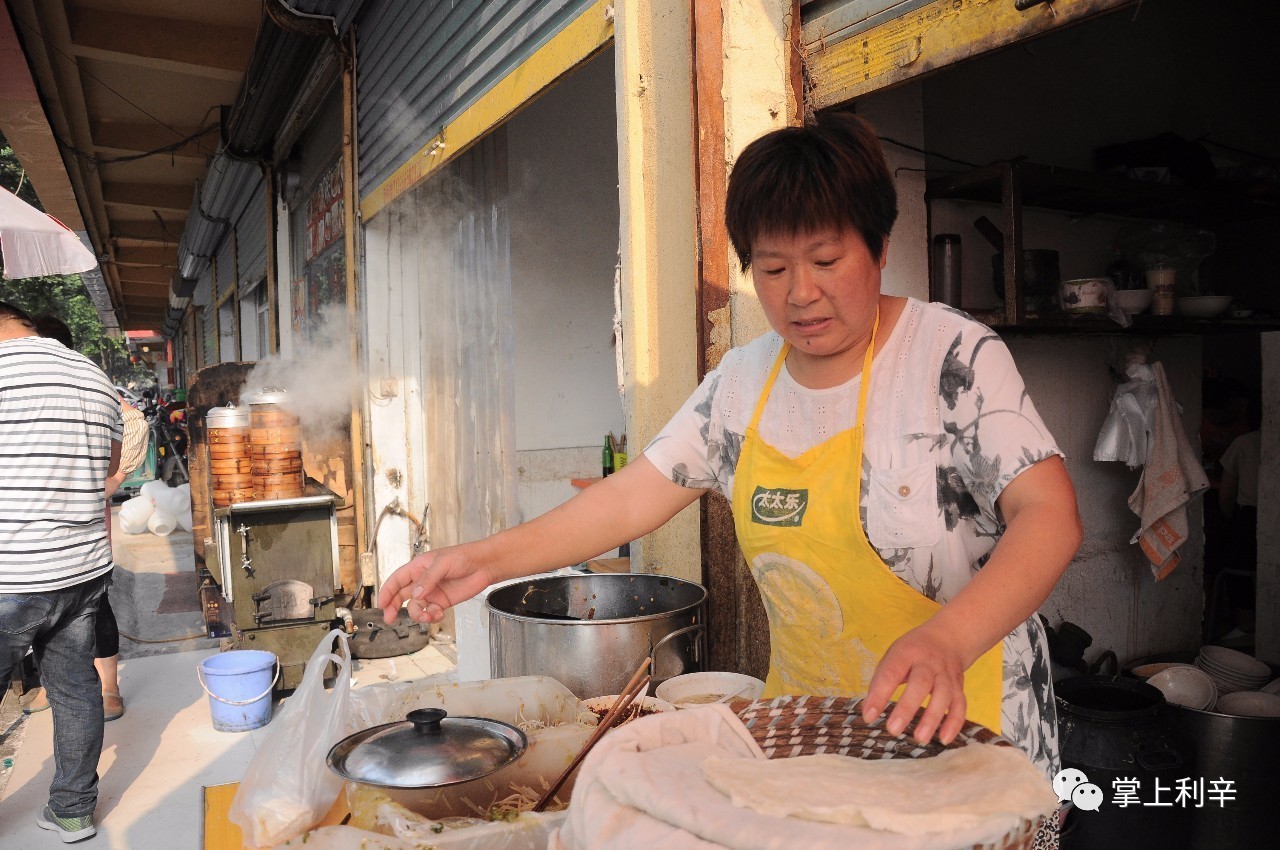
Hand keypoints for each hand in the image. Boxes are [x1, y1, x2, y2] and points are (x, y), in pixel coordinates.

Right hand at [377, 546, 494, 625]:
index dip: (387, 592)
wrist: (484, 565)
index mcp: (418, 567)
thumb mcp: (443, 563)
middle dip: (394, 608)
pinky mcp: (442, 602)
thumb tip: (417, 595)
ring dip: (419, 615)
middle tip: (390, 619)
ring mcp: (432, 592)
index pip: (396, 580)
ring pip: (416, 607)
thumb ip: (428, 579)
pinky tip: (439, 614)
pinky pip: (430, 613)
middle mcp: (422, 581)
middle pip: (401, 596)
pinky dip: (432, 617)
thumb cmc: (463, 557)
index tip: (381, 604)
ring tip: (429, 616)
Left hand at [860, 624, 967, 745]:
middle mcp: (928, 663)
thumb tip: (870, 712)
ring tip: (919, 739)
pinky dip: (954, 723)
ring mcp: (946, 674)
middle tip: (893, 730)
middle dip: (907, 708)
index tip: (869, 716)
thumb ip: (882, 680)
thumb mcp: (893, 656)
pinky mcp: (959, 686)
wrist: (947, 638)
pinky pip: (960, 704)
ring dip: (932, 718)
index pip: (891, 673)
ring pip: (943, 695)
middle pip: (921, 683)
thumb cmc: (912, 652)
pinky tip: (944, 739)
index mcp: (906, 653)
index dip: (879, 695)